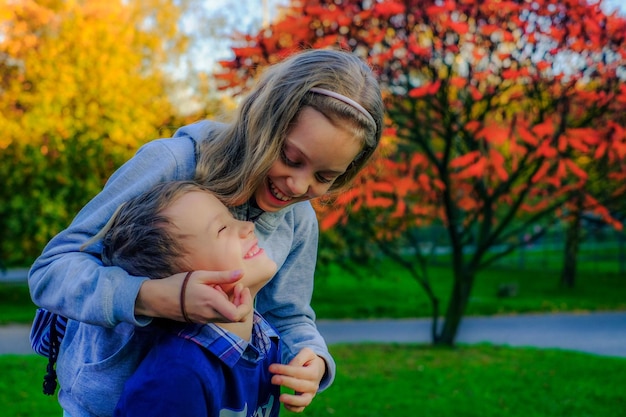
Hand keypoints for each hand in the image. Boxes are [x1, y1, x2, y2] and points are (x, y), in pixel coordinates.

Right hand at [136, 270, 251, 322]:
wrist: (159, 298)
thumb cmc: (179, 284)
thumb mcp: (201, 275)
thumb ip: (223, 276)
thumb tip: (241, 274)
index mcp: (212, 303)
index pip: (238, 314)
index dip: (246, 303)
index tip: (242, 288)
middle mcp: (211, 315)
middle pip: (237, 318)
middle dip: (242, 303)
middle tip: (238, 287)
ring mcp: (206, 320)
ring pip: (229, 318)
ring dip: (233, 304)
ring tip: (222, 288)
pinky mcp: (202, 320)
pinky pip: (219, 316)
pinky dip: (223, 307)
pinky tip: (214, 294)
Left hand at [269, 348, 326, 412]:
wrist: (317, 369)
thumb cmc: (309, 360)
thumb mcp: (306, 353)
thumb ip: (298, 358)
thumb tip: (289, 367)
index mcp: (314, 372)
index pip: (298, 371)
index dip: (284, 369)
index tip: (271, 368)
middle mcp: (313, 385)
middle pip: (300, 385)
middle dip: (285, 382)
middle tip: (273, 379)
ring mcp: (310, 394)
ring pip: (304, 401)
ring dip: (292, 400)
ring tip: (280, 397)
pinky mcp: (305, 401)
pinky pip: (300, 408)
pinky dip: (293, 408)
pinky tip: (284, 403)